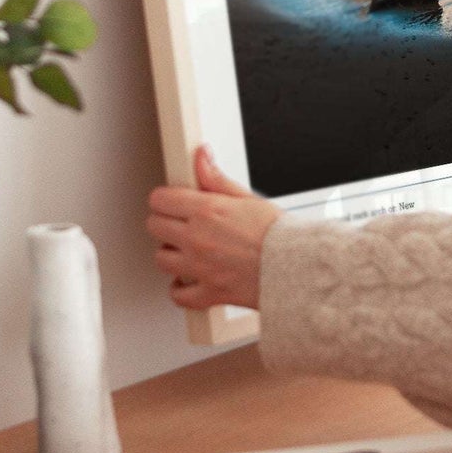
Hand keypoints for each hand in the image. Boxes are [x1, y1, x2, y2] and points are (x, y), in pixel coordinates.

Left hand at [146, 146, 281, 311]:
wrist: (297, 267)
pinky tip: (187, 279)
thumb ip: (216, 179)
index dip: (165, 198)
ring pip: (161, 259)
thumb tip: (202, 157)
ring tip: (186, 249)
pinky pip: (178, 295)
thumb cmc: (278, 234)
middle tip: (179, 222)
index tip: (171, 200)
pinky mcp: (208, 292)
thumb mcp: (247, 198)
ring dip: (171, 253)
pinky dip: (180, 289)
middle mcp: (198, 239)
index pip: (161, 199)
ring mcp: (200, 268)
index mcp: (207, 211)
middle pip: (154, 226)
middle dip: (165, 222)